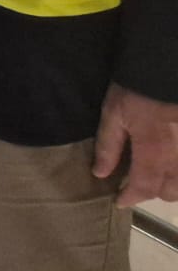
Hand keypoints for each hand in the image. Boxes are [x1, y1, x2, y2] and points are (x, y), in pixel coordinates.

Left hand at [93, 83, 177, 205]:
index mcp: (154, 152)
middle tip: (135, 184)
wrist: (164, 70)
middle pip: (170, 191)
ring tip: (154, 175)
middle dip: (151, 192)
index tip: (119, 200)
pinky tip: (169, 163)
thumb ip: (108, 146)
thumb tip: (100, 174)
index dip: (131, 198)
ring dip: (171, 185)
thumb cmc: (135, 90)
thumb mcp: (114, 114)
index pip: (144, 187)